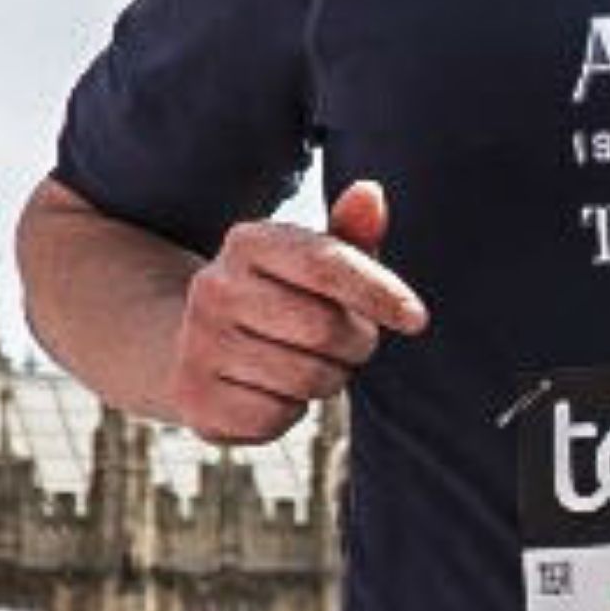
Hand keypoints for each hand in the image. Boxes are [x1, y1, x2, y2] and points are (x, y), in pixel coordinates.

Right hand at [174, 178, 426, 442]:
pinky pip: (278, 417)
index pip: (326, 264)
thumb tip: (371, 193)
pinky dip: (292, 411)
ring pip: (308, 378)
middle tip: (349, 342)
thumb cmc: (280, 295)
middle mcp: (214, 288)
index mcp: (247, 242)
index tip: (417, 318)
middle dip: (357, 344)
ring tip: (310, 362)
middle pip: (326, 329)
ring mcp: (198, 344)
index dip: (380, 292)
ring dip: (329, 378)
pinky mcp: (195, 398)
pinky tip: (274, 390)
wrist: (193, 341)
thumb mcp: (314, 260)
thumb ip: (351, 233)